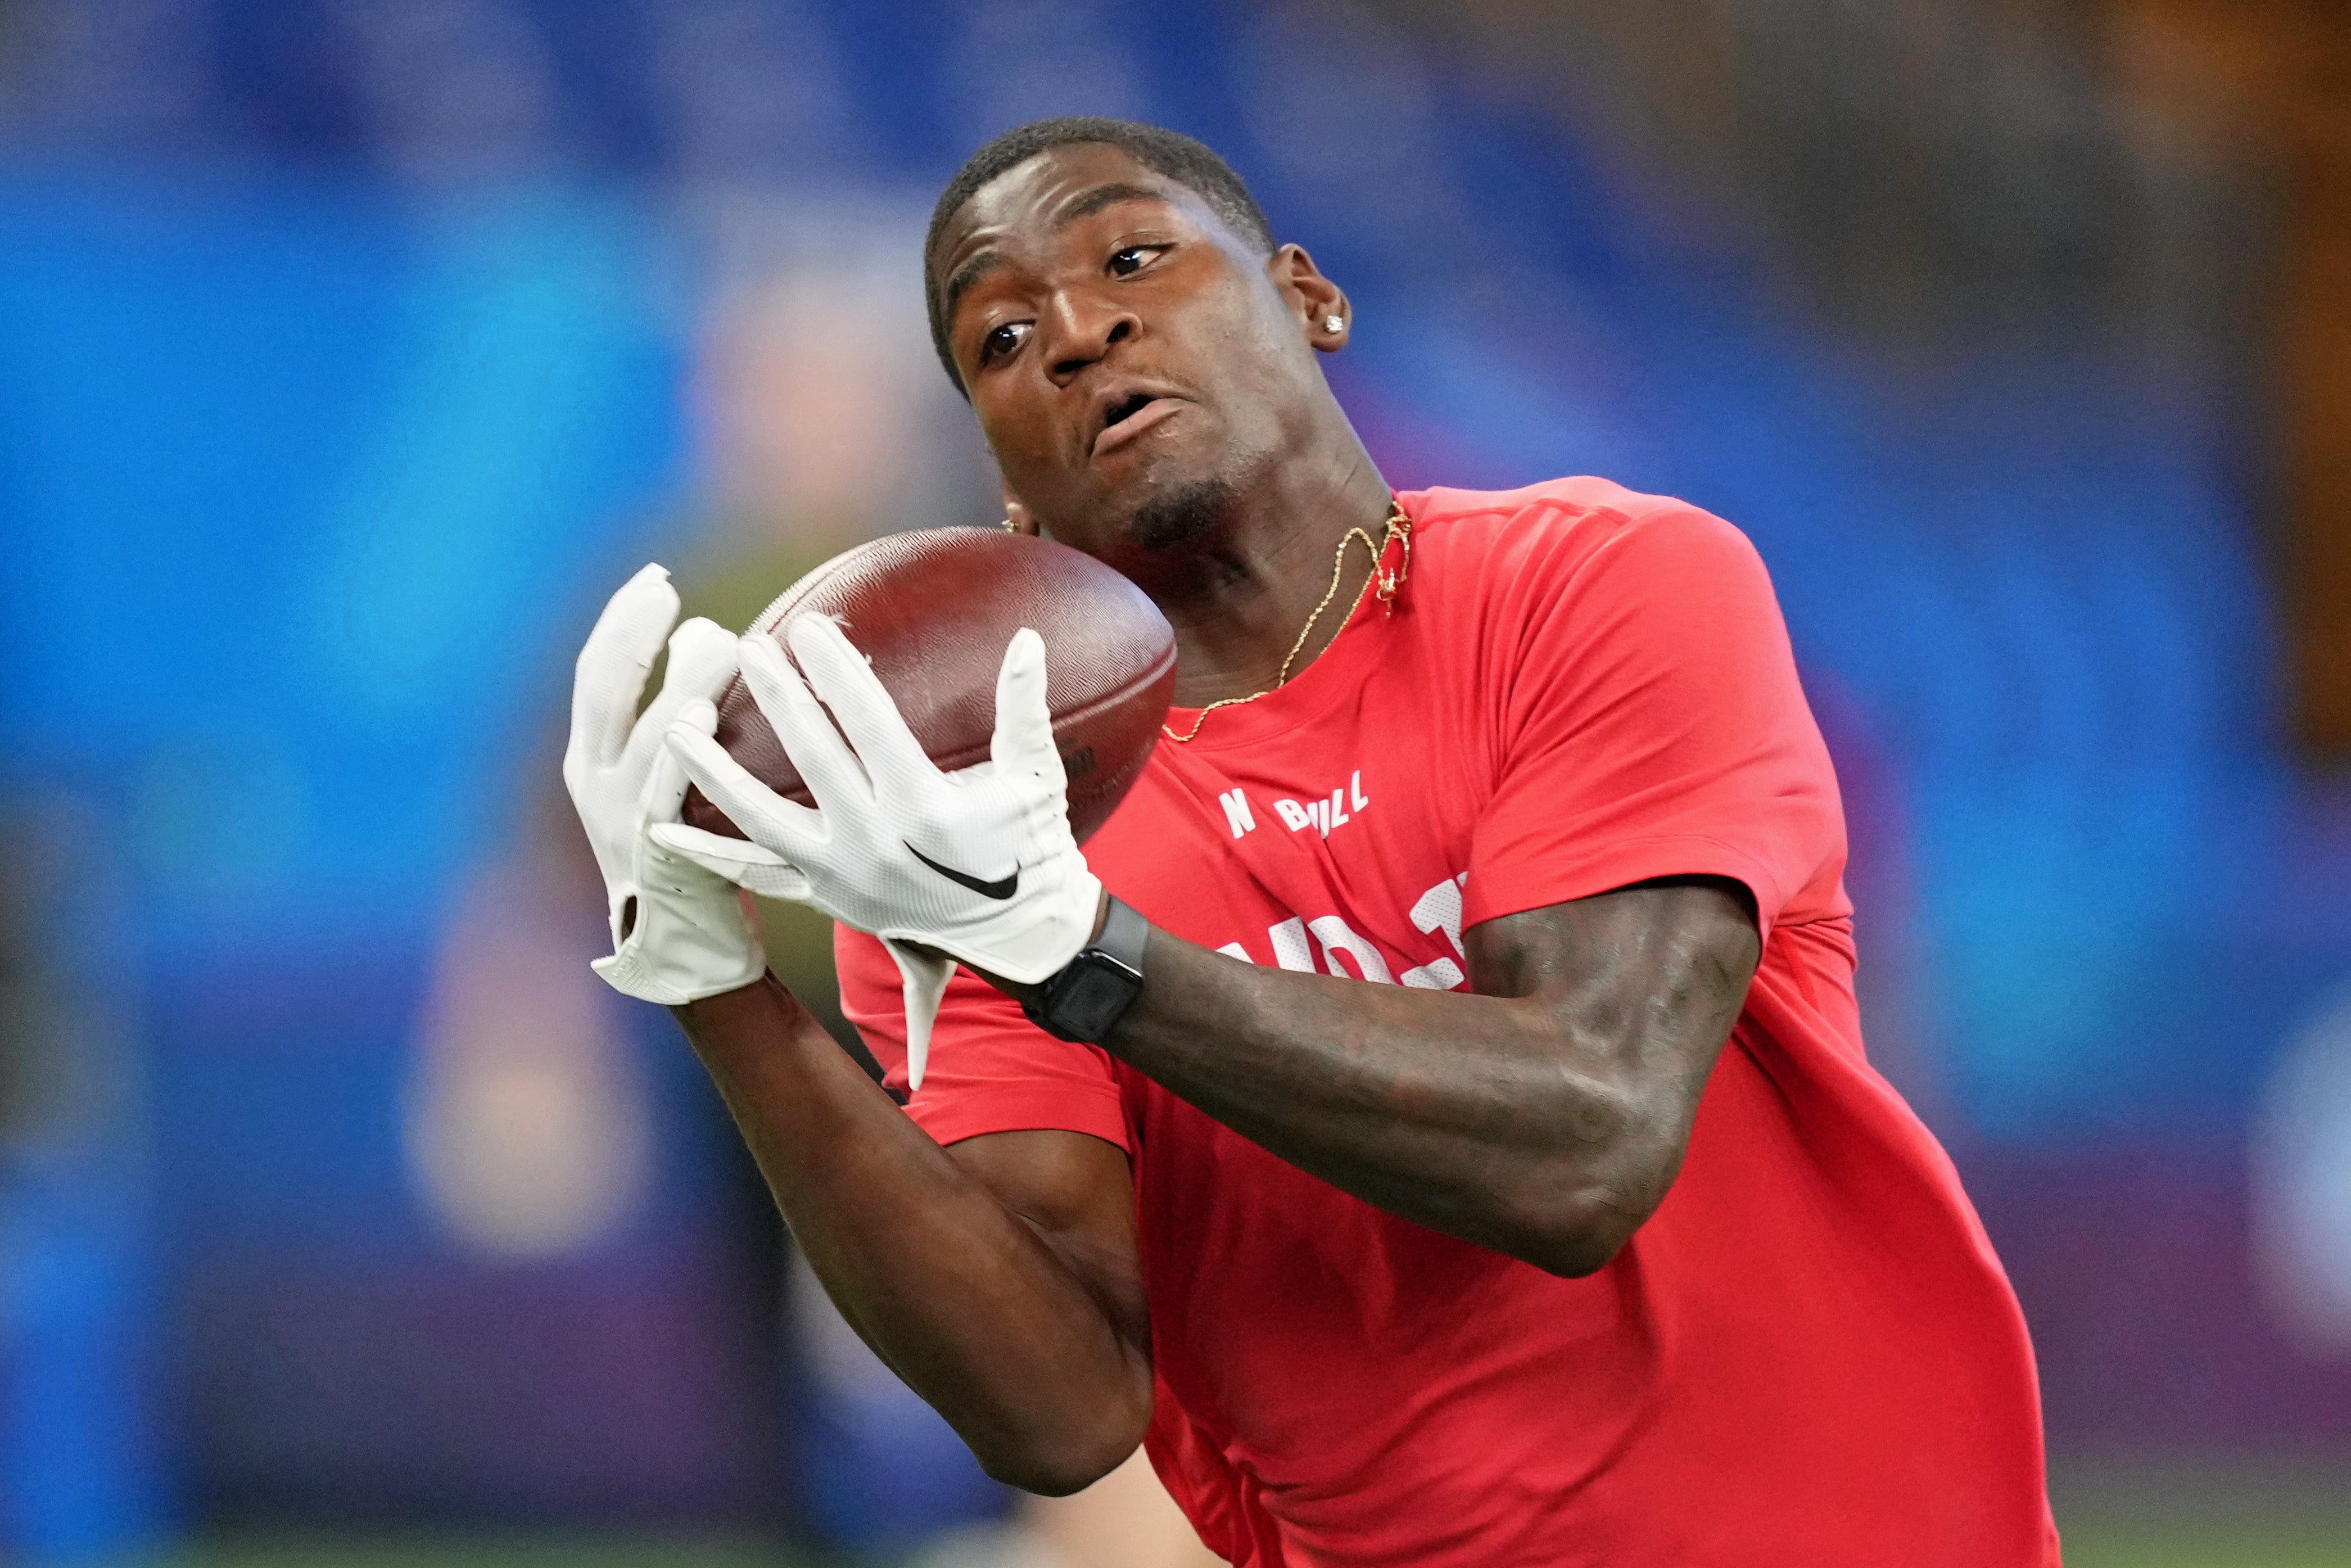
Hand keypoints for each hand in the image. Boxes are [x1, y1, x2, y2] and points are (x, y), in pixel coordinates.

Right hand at [563, 563, 765, 1005]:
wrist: (685, 947)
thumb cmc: (694, 847)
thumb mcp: (669, 777)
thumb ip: (682, 711)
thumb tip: (714, 635)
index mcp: (592, 758)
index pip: (595, 674)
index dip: (621, 624)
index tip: (654, 580)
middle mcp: (595, 783)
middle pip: (601, 692)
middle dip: (629, 636)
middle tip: (667, 589)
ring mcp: (620, 820)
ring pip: (639, 738)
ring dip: (674, 684)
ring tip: (713, 639)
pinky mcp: (656, 853)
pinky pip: (664, 795)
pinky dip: (679, 754)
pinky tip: (699, 719)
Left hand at [654, 615, 1101, 1086]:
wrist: (1020, 938)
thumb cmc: (1032, 849)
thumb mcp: (1035, 778)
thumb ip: (1024, 709)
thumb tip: (1027, 642)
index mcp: (926, 808)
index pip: (869, 724)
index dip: (837, 672)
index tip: (809, 626)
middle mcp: (877, 844)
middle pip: (812, 758)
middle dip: (778, 696)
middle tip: (749, 646)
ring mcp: (845, 877)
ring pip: (763, 819)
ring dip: (715, 770)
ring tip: (680, 721)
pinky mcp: (829, 899)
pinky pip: (757, 876)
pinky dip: (708, 854)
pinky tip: (661, 826)